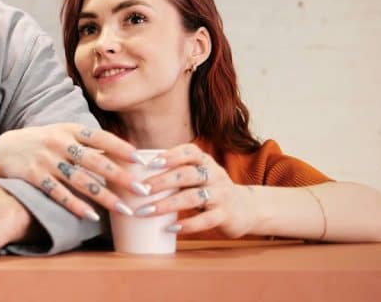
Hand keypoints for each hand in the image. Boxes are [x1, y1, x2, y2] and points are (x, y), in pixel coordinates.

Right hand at [0, 123, 144, 219]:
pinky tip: (92, 215)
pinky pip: (58, 193)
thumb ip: (88, 143)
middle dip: (121, 177)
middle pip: (95, 162)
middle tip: (142, 190)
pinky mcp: (34, 176)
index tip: (141, 160)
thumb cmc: (43, 142)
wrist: (5, 148)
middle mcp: (59, 143)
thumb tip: (124, 152)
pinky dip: (75, 205)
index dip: (121, 148)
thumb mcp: (63, 133)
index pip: (100, 137)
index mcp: (70, 130)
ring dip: (104, 197)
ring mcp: (46, 160)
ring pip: (81, 181)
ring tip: (124, 210)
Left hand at [137, 143, 255, 237]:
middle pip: (188, 174)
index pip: (190, 152)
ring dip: (167, 204)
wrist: (246, 208)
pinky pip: (206, 220)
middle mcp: (215, 175)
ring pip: (194, 197)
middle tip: (141, 190)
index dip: (171, 156)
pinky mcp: (226, 215)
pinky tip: (170, 228)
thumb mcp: (198, 175)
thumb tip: (133, 171)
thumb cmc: (209, 189)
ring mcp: (222, 195)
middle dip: (162, 181)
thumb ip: (175, 171)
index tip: (151, 163)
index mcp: (205, 161)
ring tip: (147, 211)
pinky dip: (188, 224)